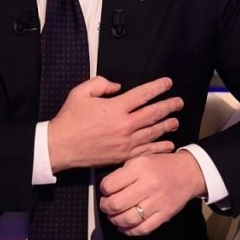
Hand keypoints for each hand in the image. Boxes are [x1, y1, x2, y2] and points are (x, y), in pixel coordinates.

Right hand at [48, 76, 181, 171]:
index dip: (158, 87)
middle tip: (179, 102)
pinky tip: (168, 144)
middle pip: (153, 114)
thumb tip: (117, 86)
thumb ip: (101, 84)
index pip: (143, 94)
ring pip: (152, 132)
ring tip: (176, 121)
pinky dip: (159, 147)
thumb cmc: (69, 119)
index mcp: (115, 107)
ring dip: (166, 125)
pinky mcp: (122, 155)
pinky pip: (145, 151)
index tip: (168, 83)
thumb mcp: (81, 92)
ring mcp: (124, 142)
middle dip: (169, 106)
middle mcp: (124, 125)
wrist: (60, 146)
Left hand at [98, 151, 206, 235]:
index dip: (103, 189)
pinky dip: (130, 231)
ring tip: (114, 216)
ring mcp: (157, 202)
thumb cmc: (160, 165)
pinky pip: (143, 229)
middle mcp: (148, 185)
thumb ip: (123, 172)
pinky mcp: (164, 215)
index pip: (110, 185)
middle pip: (116, 204)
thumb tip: (106, 189)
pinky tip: (125, 227)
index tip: (106, 190)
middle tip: (106, 205)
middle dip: (106, 207)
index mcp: (139, 169)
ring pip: (127, 219)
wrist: (188, 173)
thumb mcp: (140, 158)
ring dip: (115, 220)